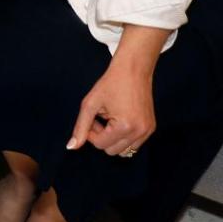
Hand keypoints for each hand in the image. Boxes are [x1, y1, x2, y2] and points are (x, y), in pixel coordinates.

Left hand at [68, 26, 161, 155]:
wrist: (133, 70)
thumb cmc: (110, 84)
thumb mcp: (90, 104)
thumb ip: (80, 127)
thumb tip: (71, 147)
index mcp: (125, 127)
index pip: (100, 145)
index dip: (91, 132)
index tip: (94, 116)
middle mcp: (140, 132)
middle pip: (111, 151)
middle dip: (102, 137)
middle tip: (101, 117)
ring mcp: (148, 131)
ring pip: (123, 151)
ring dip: (113, 138)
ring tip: (110, 119)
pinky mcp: (151, 128)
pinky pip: (133, 144)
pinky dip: (123, 136)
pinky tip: (120, 119)